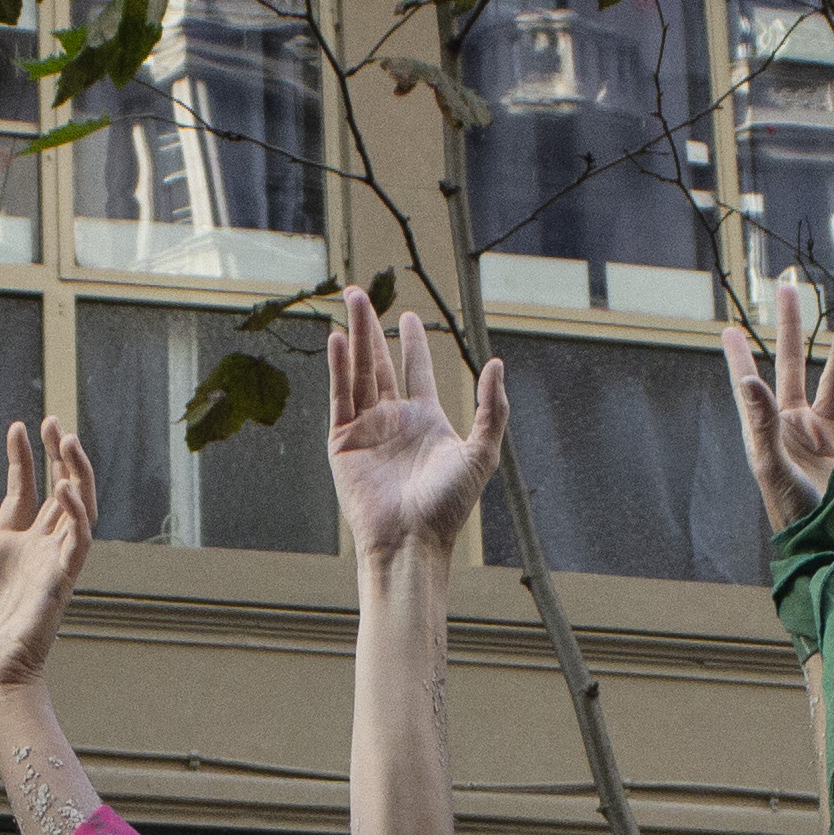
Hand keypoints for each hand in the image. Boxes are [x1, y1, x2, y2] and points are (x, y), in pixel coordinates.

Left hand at [0, 419, 95, 694]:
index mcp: (6, 551)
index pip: (22, 493)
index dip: (23, 459)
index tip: (18, 425)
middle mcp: (34, 553)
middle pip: (57, 492)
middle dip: (59, 456)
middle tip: (53, 421)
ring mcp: (51, 565)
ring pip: (78, 508)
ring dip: (77, 474)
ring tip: (67, 439)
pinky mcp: (61, 582)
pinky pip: (79, 541)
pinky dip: (77, 513)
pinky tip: (66, 488)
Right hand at [325, 287, 505, 565]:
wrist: (410, 540)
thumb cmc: (448, 506)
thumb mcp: (482, 453)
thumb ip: (491, 409)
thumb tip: (497, 364)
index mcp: (425, 421)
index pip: (417, 372)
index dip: (412, 343)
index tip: (407, 317)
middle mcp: (394, 420)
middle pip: (380, 364)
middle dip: (371, 328)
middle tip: (360, 294)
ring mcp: (366, 429)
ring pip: (359, 372)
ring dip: (354, 336)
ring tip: (350, 300)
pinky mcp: (343, 443)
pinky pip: (340, 397)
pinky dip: (338, 368)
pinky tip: (337, 340)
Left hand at [719, 280, 833, 529]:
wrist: (829, 539)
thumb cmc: (790, 510)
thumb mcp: (771, 465)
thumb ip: (761, 422)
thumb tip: (749, 380)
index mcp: (766, 429)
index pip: (749, 384)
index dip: (739, 357)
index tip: (728, 331)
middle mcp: (793, 424)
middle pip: (793, 364)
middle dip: (792, 328)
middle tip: (788, 290)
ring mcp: (823, 432)